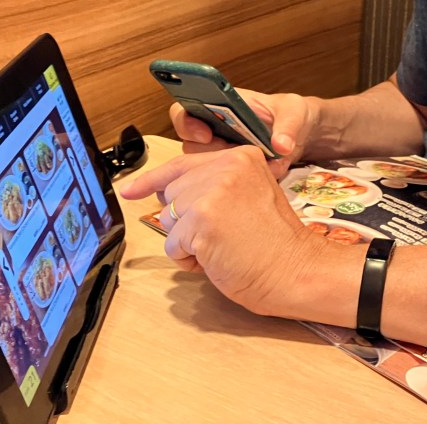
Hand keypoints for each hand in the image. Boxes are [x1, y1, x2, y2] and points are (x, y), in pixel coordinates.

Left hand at [119, 146, 326, 314]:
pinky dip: (190, 259)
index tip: (130, 189)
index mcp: (240, 156)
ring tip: (223, 246)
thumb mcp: (249, 195)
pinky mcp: (203, 219)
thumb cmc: (274, 243)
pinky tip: (218, 258)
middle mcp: (226, 166)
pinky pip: (173, 244)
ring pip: (169, 219)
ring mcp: (213, 191)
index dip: (152, 180)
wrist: (296, 269)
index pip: (182, 164)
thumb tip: (164, 195)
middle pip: (172, 194)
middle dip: (186, 220)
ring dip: (188, 241)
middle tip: (222, 234)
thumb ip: (215, 185)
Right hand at [170, 90, 316, 177]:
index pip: (183, 113)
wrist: (304, 137)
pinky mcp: (231, 175)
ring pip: (202, 171)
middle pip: (190, 148)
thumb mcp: (294, 112)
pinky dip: (241, 185)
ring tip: (259, 165)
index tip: (206, 134)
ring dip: (227, 173)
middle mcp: (214, 131)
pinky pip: (223, 186)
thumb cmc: (293, 115)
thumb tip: (281, 145)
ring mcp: (221, 155)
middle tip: (236, 158)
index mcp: (219, 107)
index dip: (186, 124)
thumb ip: (288, 126)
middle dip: (210, 157)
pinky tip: (265, 176)